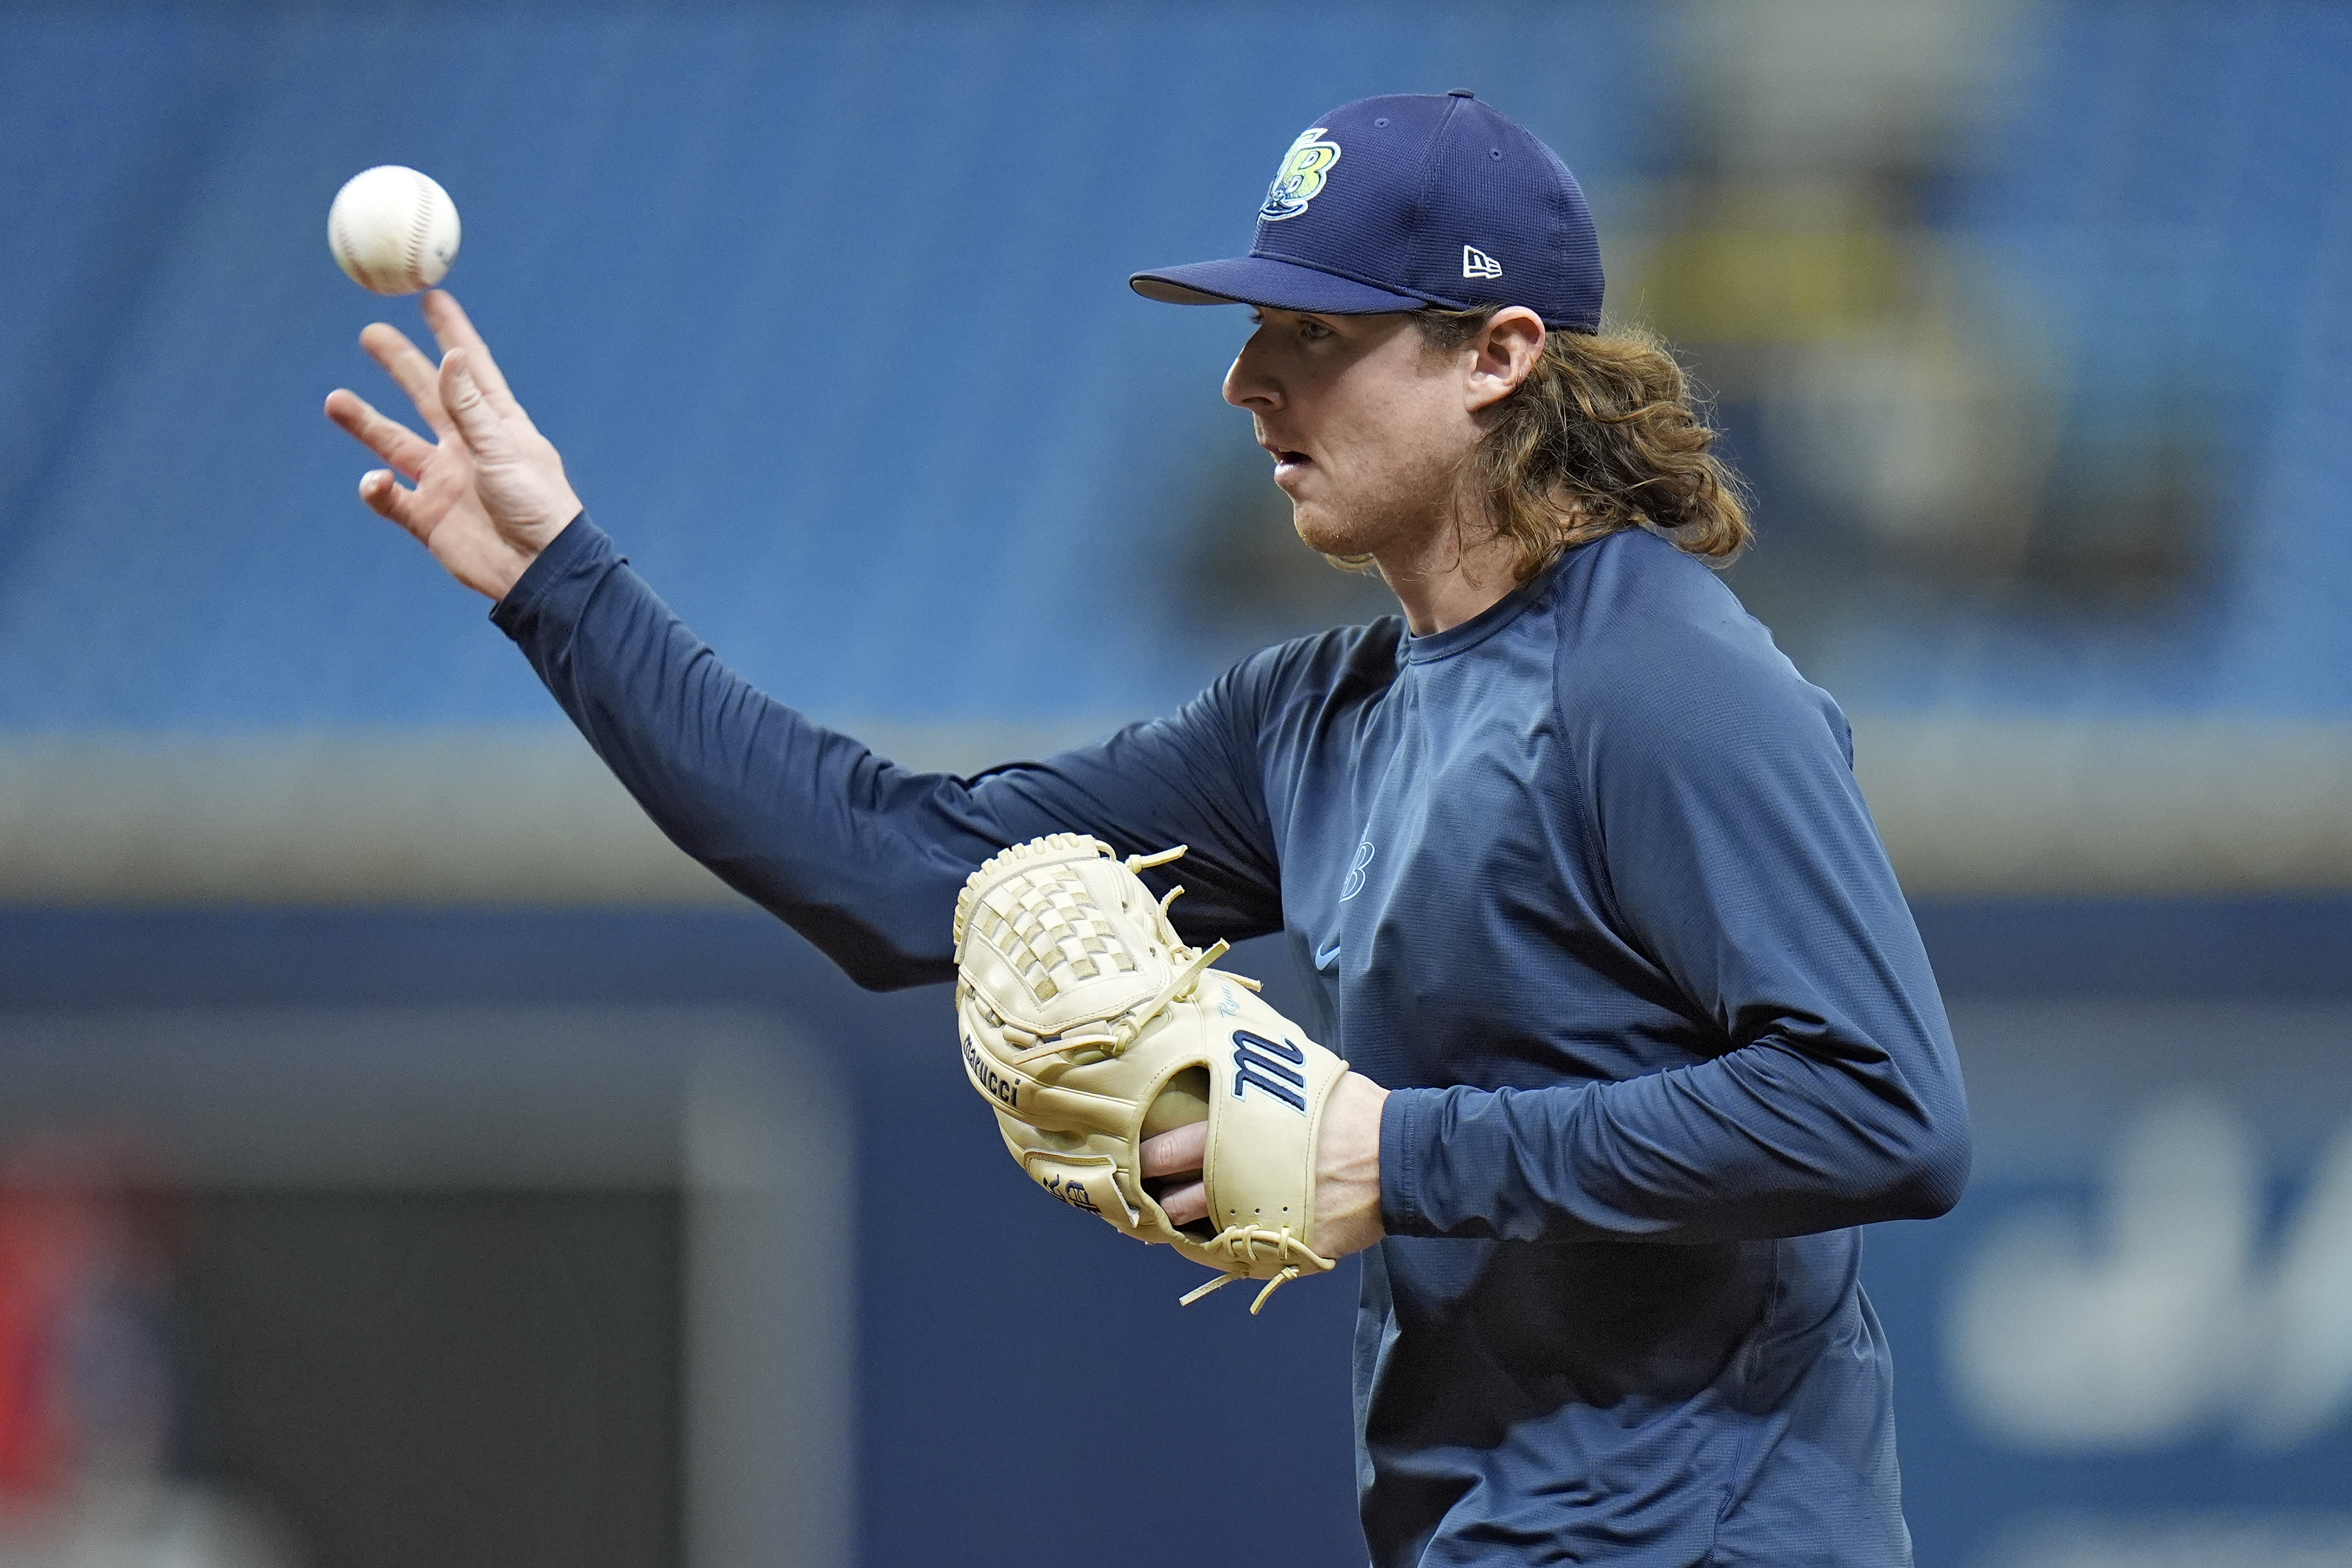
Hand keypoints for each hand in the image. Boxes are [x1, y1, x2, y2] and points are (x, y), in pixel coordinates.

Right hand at [323, 290, 582, 599]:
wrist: (539, 572)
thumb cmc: (537, 508)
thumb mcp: (504, 451)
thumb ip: (471, 409)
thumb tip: (451, 357)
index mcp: (495, 425)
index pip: (470, 369)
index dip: (451, 333)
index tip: (431, 296)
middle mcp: (466, 446)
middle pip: (425, 396)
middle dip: (399, 365)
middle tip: (370, 333)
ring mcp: (443, 480)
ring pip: (394, 442)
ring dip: (365, 422)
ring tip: (335, 400)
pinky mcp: (426, 517)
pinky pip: (389, 497)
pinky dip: (375, 488)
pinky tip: (374, 480)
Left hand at [1141, 1070, 1388, 1258]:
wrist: (1401, 1155)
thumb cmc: (1350, 1110)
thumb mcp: (1299, 1075)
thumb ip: (1256, 1075)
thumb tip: (1227, 1035)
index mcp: (1237, 1136)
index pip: (1170, 1149)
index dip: (1147, 1157)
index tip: (1135, 1157)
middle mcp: (1242, 1181)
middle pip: (1177, 1201)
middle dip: (1154, 1201)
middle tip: (1142, 1198)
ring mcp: (1263, 1220)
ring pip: (1204, 1235)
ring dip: (1184, 1230)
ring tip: (1167, 1223)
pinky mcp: (1287, 1247)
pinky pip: (1243, 1258)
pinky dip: (1224, 1251)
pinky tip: (1212, 1243)